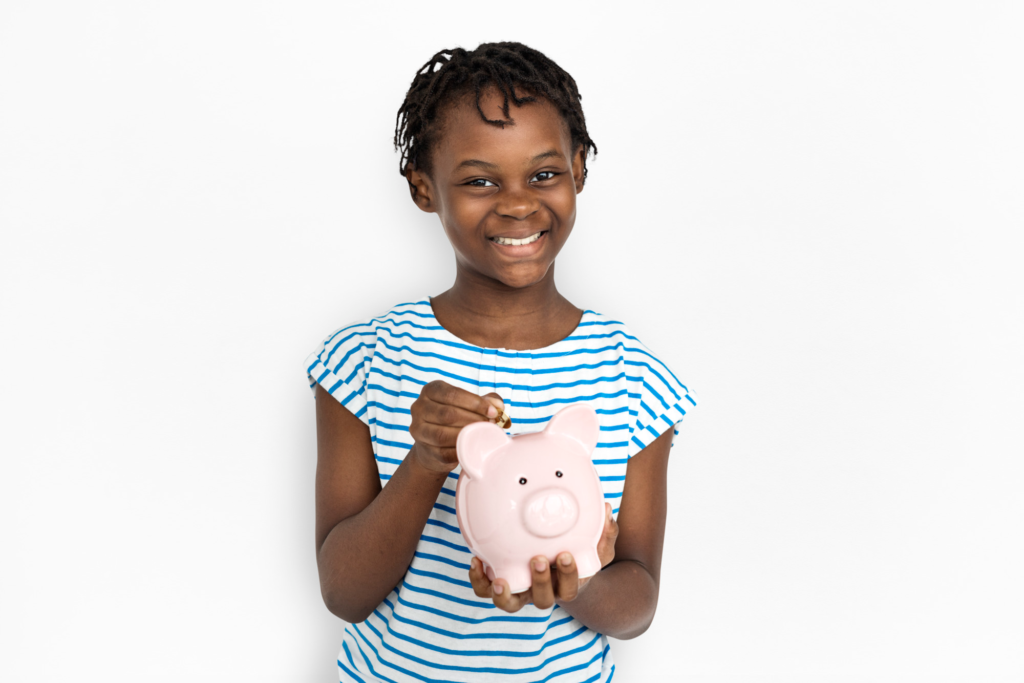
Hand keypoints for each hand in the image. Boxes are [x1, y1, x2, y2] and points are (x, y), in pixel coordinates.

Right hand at [408, 380, 503, 473]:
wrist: (435, 445)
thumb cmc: (455, 418)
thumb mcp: (470, 404)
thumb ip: (487, 401)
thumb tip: (498, 406)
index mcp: (431, 390)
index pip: (452, 394)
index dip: (475, 403)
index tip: (493, 412)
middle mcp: (419, 407)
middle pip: (448, 414)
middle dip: (473, 420)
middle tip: (491, 426)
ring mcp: (418, 430)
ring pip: (443, 434)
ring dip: (467, 436)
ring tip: (483, 436)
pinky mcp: (424, 450)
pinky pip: (443, 452)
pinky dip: (461, 451)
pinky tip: (473, 448)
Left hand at [468, 503, 618, 611]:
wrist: (558, 565)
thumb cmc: (578, 553)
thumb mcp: (595, 545)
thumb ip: (604, 531)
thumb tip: (608, 510)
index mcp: (567, 585)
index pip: (570, 588)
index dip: (568, 576)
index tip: (565, 555)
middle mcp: (544, 592)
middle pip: (543, 599)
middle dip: (540, 581)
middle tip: (538, 559)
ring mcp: (521, 591)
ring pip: (510, 605)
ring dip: (505, 595)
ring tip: (499, 579)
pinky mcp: (501, 584)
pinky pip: (485, 591)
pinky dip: (479, 581)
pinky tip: (476, 562)